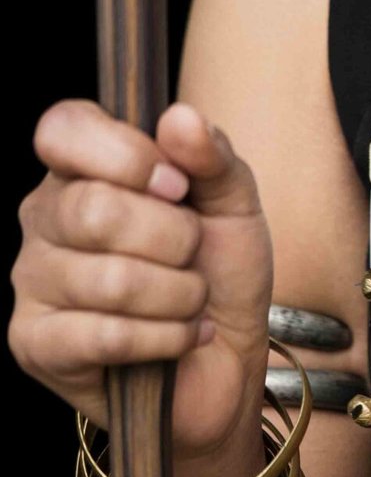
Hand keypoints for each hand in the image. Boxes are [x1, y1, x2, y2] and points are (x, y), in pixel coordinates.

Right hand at [9, 100, 273, 463]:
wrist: (224, 360)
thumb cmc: (220, 268)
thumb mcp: (233, 201)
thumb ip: (211, 154)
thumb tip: (179, 116)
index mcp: (81, 167)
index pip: (63, 129)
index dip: (126, 155)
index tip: (178, 185)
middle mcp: (43, 217)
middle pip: (94, 209)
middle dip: (173, 238)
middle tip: (191, 254)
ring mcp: (32, 281)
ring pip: (109, 278)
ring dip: (178, 294)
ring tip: (190, 300)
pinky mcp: (34, 344)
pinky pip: (105, 335)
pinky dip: (165, 337)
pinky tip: (180, 337)